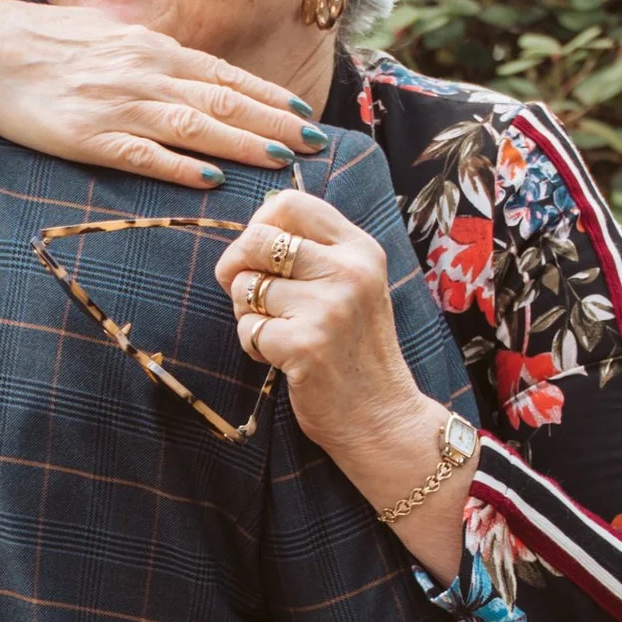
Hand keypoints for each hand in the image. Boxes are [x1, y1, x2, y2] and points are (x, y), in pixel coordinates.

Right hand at [0, 0, 322, 184]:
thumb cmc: (43, 43)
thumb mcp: (108, 36)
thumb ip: (151, 56)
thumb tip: (191, 75)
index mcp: (151, 48)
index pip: (225, 75)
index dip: (270, 97)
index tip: (305, 115)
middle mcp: (144, 71)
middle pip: (224, 100)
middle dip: (275, 124)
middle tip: (315, 144)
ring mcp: (118, 104)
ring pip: (196, 126)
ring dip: (243, 144)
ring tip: (281, 162)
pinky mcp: (87, 136)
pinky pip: (143, 154)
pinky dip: (179, 167)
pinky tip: (210, 180)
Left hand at [214, 192, 477, 573]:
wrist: (383, 418)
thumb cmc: (357, 352)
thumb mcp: (354, 287)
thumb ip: (316, 253)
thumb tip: (252, 227)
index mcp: (361, 249)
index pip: (291, 203)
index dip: (259, 225)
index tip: (260, 255)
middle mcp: (350, 271)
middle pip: (257, 238)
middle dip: (238, 266)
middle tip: (250, 295)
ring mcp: (329, 307)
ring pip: (246, 286)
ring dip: (248, 313)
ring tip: (280, 333)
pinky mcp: (306, 344)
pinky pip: (247, 328)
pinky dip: (253, 345)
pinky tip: (281, 359)